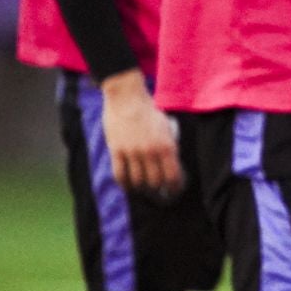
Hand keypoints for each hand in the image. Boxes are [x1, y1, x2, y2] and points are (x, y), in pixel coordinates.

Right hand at [99, 70, 182, 199]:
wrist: (127, 98)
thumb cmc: (149, 111)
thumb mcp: (167, 127)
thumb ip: (168, 145)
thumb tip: (169, 164)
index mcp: (167, 145)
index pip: (172, 175)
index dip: (174, 187)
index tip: (174, 191)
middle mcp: (150, 152)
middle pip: (155, 182)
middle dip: (159, 190)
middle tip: (159, 192)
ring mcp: (132, 152)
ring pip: (138, 181)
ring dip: (142, 188)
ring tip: (145, 189)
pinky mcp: (116, 151)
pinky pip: (120, 175)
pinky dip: (125, 184)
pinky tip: (129, 186)